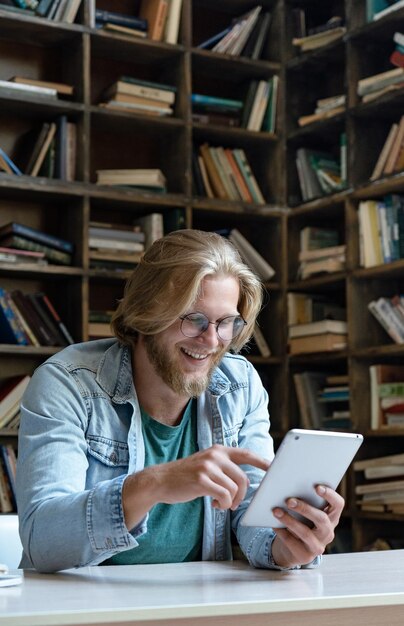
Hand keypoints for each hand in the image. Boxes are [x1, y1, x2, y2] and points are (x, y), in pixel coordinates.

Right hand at [123, 444, 269, 529]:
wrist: (160, 480)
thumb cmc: (186, 476)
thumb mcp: (206, 464)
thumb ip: (224, 467)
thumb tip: (245, 480)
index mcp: (219, 450)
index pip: (246, 454)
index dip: (262, 461)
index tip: (275, 468)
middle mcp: (215, 455)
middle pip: (243, 478)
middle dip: (242, 495)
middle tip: (233, 504)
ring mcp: (208, 467)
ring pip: (234, 489)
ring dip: (230, 502)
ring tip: (220, 504)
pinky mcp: (201, 480)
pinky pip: (224, 496)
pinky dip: (222, 505)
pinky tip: (214, 505)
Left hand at [270, 485, 344, 567]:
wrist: (292, 548)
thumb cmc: (300, 522)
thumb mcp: (306, 512)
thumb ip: (305, 500)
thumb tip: (288, 486)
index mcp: (332, 517)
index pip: (338, 505)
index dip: (330, 495)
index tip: (317, 487)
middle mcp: (328, 532)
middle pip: (321, 519)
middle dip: (305, 508)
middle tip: (289, 500)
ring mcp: (318, 546)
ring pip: (306, 533)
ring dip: (289, 520)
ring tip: (276, 511)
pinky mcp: (305, 556)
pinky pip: (292, 542)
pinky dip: (281, 531)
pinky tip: (274, 524)